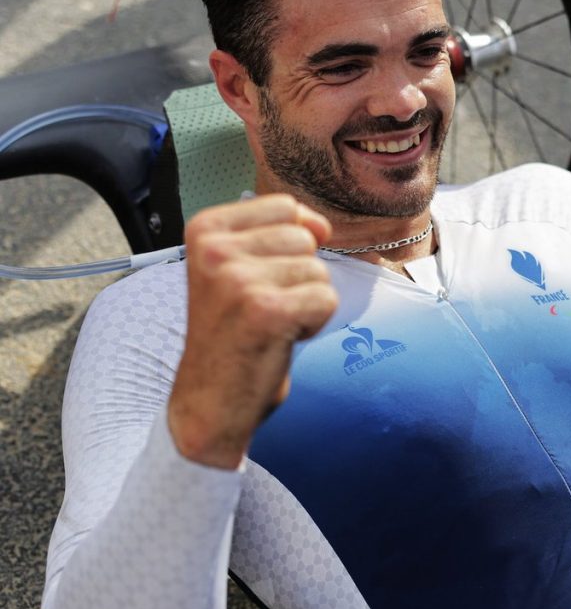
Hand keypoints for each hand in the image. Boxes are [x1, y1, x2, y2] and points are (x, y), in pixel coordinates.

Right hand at [168, 194, 337, 468]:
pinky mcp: (265, 310)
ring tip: (270, 323)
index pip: (285, 207)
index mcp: (205, 229)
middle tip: (264, 308)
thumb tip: (322, 226)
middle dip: (299, 277)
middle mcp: (215, 249)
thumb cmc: (232, 334)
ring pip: (319, 271)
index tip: (262, 278)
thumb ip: (273, 235)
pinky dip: (314, 324)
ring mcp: (238, 279)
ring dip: (306, 302)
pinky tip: (279, 338)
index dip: (292, 245)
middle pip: (305, 239)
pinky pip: (327, 299)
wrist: (210, 401)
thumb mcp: (236, 269)